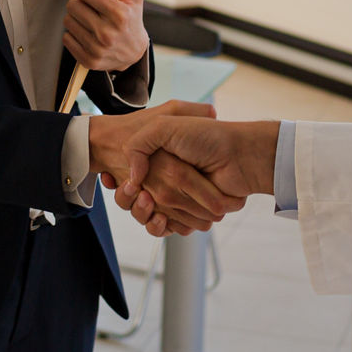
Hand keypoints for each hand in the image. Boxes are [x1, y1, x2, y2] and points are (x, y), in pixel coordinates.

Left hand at [63, 0, 149, 71]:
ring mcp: (97, 49)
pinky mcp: (88, 61)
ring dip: (76, 19)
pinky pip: (66, 38)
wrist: (134, 54)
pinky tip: (87, 35)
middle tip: (92, 9)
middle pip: (72, 5)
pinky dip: (74, 35)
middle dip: (80, 4)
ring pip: (68, 21)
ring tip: (90, 21)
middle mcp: (107, 33)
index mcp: (119, 14)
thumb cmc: (132, 18)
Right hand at [108, 118, 278, 236]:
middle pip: (131, 199)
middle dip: (125, 197)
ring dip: (140, 212)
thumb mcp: (165, 124)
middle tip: (130, 189)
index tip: (113, 178)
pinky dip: (159, 226)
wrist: (237, 155)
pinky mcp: (187, 216)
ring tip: (146, 200)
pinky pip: (164, 228)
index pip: (126, 177)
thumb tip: (133, 176)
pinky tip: (159, 217)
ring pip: (144, 216)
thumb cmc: (205, 137)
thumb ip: (140, 143)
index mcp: (156, 160)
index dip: (117, 180)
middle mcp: (164, 180)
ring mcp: (175, 199)